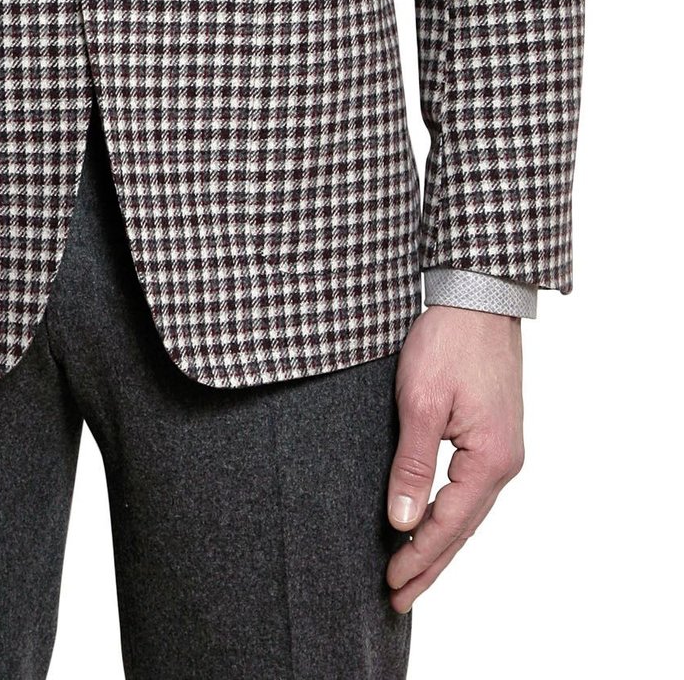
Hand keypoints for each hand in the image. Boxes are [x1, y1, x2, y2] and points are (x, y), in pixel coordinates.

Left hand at [386, 305, 524, 611]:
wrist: (477, 296)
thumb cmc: (447, 342)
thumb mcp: (421, 403)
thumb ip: (412, 466)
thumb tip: (402, 522)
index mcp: (490, 460)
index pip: (449, 524)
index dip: (418, 557)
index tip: (390, 583)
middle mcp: (504, 462)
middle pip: (463, 528)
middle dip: (429, 564)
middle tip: (398, 599)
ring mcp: (502, 449)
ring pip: (467, 511)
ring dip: (438, 542)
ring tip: (410, 574)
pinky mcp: (491, 434)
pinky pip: (469, 489)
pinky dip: (448, 514)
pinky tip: (431, 524)